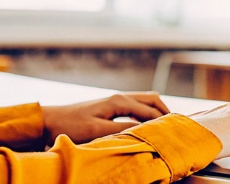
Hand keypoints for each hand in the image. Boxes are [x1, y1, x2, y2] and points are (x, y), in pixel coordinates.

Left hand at [41, 92, 169, 144]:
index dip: (164, 121)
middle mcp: (120, 97)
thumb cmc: (72, 126)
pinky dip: (148, 112)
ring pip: (146, 100)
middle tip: (178, 126)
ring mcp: (116, 100)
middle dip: (166, 111)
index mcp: (119, 101)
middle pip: (152, 99)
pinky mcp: (111, 107)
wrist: (51, 121)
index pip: (150, 111)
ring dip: (157, 110)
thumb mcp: (97, 130)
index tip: (177, 133)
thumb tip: (145, 129)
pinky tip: (149, 124)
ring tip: (167, 126)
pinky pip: (137, 105)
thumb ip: (122, 129)